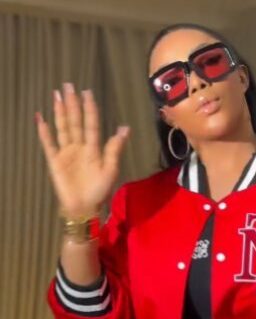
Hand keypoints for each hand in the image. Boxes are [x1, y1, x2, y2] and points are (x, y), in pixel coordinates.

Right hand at [35, 82, 129, 217]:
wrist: (85, 206)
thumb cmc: (100, 189)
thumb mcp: (111, 169)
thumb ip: (114, 149)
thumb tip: (125, 128)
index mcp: (93, 148)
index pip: (90, 123)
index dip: (89, 108)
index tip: (87, 92)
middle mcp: (79, 146)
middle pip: (75, 121)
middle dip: (72, 104)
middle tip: (68, 86)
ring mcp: (66, 152)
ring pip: (62, 128)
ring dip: (59, 112)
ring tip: (56, 96)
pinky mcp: (55, 161)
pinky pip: (48, 144)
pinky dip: (44, 132)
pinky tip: (41, 119)